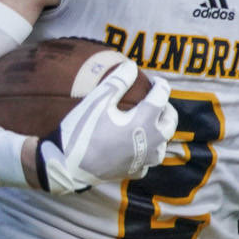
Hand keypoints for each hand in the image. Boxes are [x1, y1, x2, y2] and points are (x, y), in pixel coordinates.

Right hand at [35, 65, 177, 193]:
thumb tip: (131, 66)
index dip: (159, 84)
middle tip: (153, 100)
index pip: (162, 96)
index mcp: (145, 121)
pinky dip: (146, 150)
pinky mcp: (135, 172)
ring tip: (147, 122)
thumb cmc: (84, 131)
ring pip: (163, 143)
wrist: (68, 166)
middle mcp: (151, 142)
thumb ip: (118, 80)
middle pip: (170, 121)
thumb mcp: (99, 100)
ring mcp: (144, 160)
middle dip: (166, 108)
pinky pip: (148, 159)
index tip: (153, 80)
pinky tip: (136, 145)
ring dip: (159, 131)